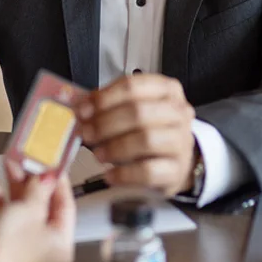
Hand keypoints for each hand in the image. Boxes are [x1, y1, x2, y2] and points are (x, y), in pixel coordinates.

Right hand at [0, 160, 75, 261]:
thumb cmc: (8, 250)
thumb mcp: (30, 209)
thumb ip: (40, 190)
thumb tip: (47, 177)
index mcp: (62, 245)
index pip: (66, 207)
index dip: (59, 183)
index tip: (53, 166)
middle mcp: (45, 249)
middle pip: (44, 208)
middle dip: (33, 183)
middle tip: (29, 163)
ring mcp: (24, 249)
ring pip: (24, 212)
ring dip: (16, 189)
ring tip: (10, 167)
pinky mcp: (4, 247)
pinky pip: (7, 221)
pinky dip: (2, 204)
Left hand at [78, 73, 196, 196]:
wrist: (177, 160)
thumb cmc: (152, 130)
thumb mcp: (134, 110)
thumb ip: (108, 105)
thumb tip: (80, 107)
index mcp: (166, 90)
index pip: (132, 86)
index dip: (104, 98)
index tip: (82, 110)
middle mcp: (178, 112)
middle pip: (138, 112)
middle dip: (105, 123)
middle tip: (85, 133)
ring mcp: (181, 141)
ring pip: (145, 140)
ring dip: (114, 147)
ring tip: (98, 154)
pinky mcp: (176, 170)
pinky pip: (148, 171)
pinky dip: (124, 173)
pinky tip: (110, 175)